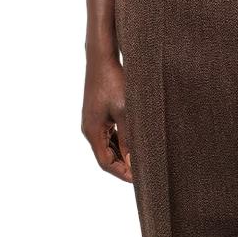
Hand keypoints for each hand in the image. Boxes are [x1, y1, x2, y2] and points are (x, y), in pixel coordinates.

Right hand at [81, 57, 132, 183]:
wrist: (102, 58)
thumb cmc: (114, 81)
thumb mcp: (126, 112)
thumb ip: (129, 138)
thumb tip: (133, 162)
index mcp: (93, 131)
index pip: (106, 163)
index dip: (123, 173)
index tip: (142, 178)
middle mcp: (90, 130)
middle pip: (107, 158)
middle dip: (125, 167)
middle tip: (146, 171)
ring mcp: (93, 123)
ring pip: (109, 148)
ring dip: (124, 156)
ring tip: (144, 159)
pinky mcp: (99, 117)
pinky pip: (110, 137)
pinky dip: (122, 144)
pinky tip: (136, 144)